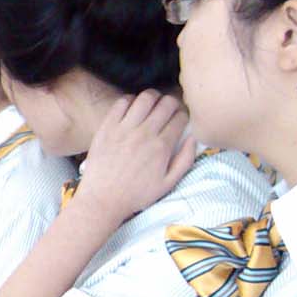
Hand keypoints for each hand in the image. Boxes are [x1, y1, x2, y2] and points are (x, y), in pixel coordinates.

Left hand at [73, 91, 195, 222]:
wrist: (102, 199)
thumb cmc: (136, 194)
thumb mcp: (168, 183)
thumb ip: (185, 160)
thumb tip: (193, 137)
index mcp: (161, 147)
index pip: (180, 117)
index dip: (184, 115)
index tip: (181, 119)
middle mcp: (144, 133)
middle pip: (166, 103)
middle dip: (172, 103)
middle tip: (169, 110)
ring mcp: (124, 129)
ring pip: (145, 98)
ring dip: (153, 98)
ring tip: (153, 105)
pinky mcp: (106, 127)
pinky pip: (121, 103)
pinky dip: (131, 100)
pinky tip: (133, 109)